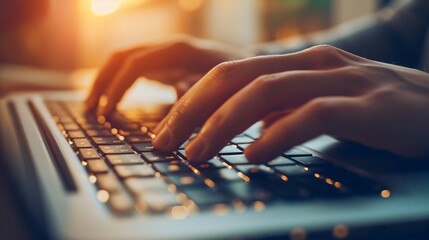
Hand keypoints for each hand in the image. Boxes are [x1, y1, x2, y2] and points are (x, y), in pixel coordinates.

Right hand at [86, 36, 252, 113]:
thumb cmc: (239, 79)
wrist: (251, 69)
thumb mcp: (224, 88)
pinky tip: (112, 102)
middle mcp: (167, 47)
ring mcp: (164, 54)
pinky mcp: (164, 64)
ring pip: (122, 60)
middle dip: (102, 81)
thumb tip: (177, 92)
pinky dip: (118, 83)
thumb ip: (199, 91)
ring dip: (105, 81)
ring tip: (94, 107)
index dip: (117, 87)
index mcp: (179, 51)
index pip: (135, 64)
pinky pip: (132, 68)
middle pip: (121, 56)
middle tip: (90, 109)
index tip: (107, 112)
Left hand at [152, 45, 428, 161]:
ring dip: (223, 124)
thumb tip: (247, 130)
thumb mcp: (321, 103)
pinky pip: (313, 115)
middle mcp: (312, 64)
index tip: (166, 132)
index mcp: (297, 63)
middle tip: (164, 142)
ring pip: (266, 91)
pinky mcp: (368, 106)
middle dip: (192, 111)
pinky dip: (278, 134)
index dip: (191, 102)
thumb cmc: (376, 109)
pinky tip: (253, 156)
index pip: (228, 75)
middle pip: (235, 78)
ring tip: (196, 154)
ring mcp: (341, 81)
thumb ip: (284, 111)